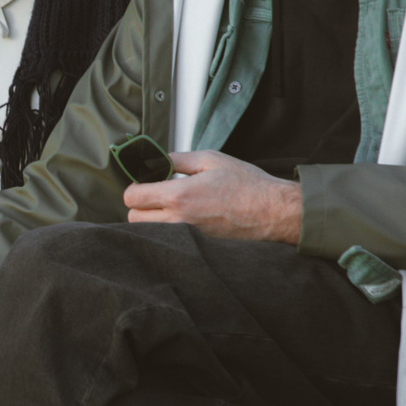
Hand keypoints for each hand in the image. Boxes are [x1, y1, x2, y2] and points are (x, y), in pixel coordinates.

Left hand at [122, 150, 302, 243]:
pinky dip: (167, 231)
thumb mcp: (210, 160)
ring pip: (148, 232)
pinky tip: (184, 218)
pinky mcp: (195, 247)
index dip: (135, 186)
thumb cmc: (247, 185)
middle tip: (157, 194)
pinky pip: (168, 240)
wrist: (273, 212)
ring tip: (171, 207)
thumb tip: (155, 160)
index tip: (146, 182)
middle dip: (140, 205)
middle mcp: (178, 221)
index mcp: (178, 196)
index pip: (132, 197)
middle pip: (133, 218)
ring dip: (151, 219)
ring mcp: (186, 237)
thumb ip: (177, 159)